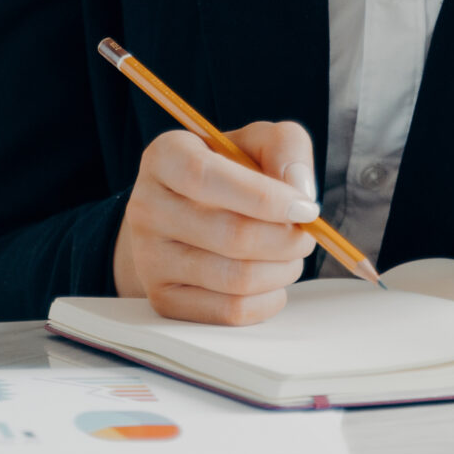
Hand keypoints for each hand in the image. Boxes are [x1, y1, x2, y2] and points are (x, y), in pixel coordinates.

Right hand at [112, 120, 319, 324]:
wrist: (184, 216)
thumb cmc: (228, 176)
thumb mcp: (255, 142)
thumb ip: (285, 146)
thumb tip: (299, 190)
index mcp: (165, 157)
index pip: (204, 177)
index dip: (264, 197)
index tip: (306, 209)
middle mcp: (146, 207)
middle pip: (232, 236)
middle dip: (287, 240)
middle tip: (305, 235)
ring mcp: (149, 258)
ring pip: (236, 279)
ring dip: (283, 270)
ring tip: (289, 255)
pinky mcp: (163, 299)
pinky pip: (230, 311)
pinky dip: (268, 300)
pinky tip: (270, 280)